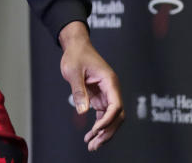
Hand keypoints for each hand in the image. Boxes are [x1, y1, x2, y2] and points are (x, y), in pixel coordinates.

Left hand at [58, 21, 124, 150]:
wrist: (76, 46)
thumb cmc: (76, 55)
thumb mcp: (74, 71)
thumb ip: (79, 91)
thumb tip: (83, 112)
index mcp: (109, 81)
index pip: (116, 105)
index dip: (108, 120)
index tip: (96, 130)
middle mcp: (111, 89)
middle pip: (117, 116)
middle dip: (107, 132)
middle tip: (94, 145)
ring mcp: (107, 93)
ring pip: (111, 118)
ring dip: (104, 132)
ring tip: (91, 145)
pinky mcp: (100, 96)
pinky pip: (104, 114)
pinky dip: (99, 126)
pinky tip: (91, 136)